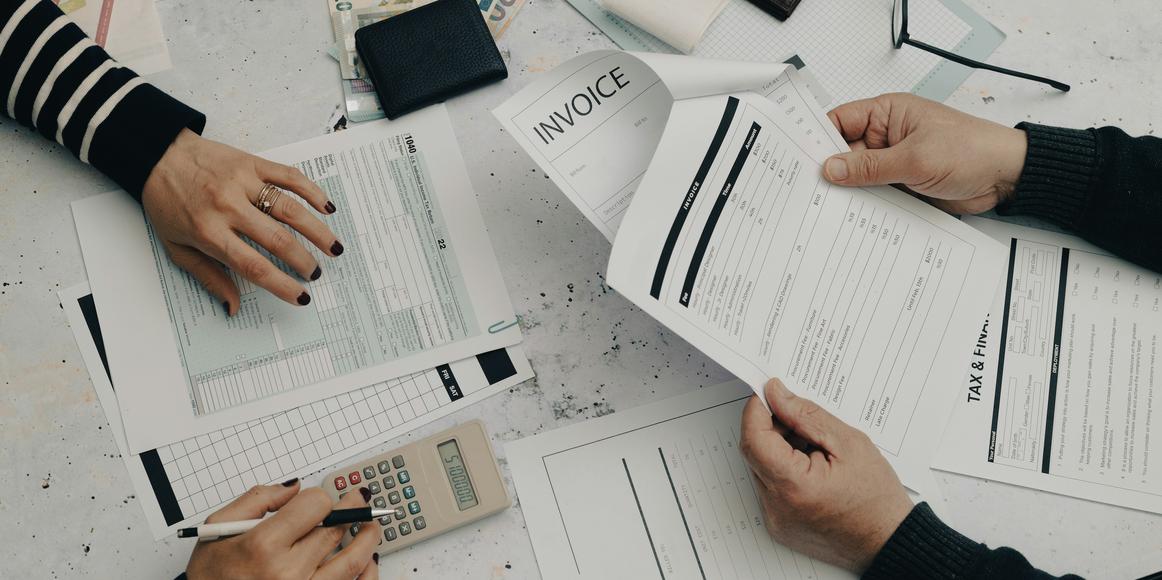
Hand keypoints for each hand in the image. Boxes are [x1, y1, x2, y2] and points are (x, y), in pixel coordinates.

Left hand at [142, 129, 344, 314]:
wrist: (156, 154)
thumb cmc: (166, 203)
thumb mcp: (177, 246)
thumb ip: (208, 276)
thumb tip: (232, 305)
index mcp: (208, 231)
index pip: (253, 266)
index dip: (282, 285)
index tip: (301, 296)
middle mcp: (228, 206)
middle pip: (278, 240)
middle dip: (304, 261)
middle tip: (316, 273)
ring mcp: (242, 182)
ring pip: (290, 209)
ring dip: (317, 231)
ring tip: (334, 248)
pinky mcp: (252, 163)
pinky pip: (289, 177)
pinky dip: (312, 192)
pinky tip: (327, 208)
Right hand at [185, 479, 378, 579]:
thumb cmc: (212, 575)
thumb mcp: (218, 529)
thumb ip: (256, 499)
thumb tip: (294, 488)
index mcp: (263, 546)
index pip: (315, 506)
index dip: (320, 498)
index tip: (319, 501)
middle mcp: (287, 572)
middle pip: (335, 529)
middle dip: (352, 509)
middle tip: (360, 499)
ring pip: (353, 561)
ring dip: (369, 538)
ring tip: (372, 526)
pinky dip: (366, 574)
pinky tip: (369, 561)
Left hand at [739, 379, 912, 572]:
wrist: (888, 542)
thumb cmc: (877, 499)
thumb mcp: (849, 443)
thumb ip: (806, 415)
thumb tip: (776, 394)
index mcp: (794, 487)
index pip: (754, 439)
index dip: (757, 410)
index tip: (768, 393)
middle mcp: (777, 507)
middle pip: (755, 453)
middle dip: (772, 427)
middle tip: (799, 417)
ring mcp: (775, 519)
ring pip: (761, 468)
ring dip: (779, 449)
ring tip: (815, 448)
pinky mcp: (779, 525)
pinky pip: (770, 487)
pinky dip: (784, 469)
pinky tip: (812, 467)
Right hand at [822, 93, 1026, 214]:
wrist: (1006, 177)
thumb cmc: (972, 150)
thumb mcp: (915, 158)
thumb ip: (870, 167)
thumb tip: (832, 169)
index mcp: (887, 114)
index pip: (840, 121)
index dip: (818, 139)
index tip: (800, 159)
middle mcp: (887, 136)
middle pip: (844, 154)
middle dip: (832, 172)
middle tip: (811, 190)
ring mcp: (894, 162)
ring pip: (858, 178)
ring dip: (850, 193)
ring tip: (830, 208)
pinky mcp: (902, 185)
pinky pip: (875, 195)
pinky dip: (867, 206)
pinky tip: (855, 217)